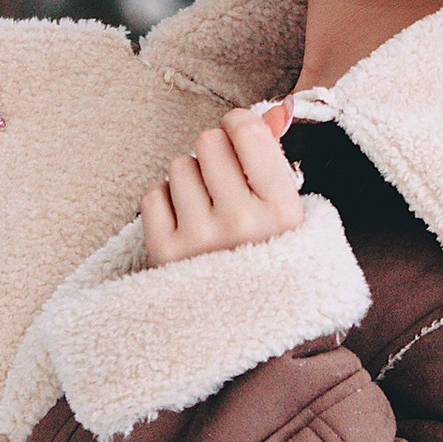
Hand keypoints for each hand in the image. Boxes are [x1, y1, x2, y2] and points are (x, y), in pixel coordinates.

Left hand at [141, 101, 299, 268]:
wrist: (248, 334)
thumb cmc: (271, 262)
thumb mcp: (289, 214)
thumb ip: (277, 157)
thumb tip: (278, 107)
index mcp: (282, 210)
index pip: (247, 131)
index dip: (240, 126)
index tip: (240, 138)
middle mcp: (241, 222)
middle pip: (208, 142)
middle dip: (215, 155)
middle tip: (225, 183)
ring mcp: (199, 239)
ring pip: (178, 166)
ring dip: (190, 180)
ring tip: (207, 210)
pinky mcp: (164, 254)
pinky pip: (153, 195)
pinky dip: (166, 204)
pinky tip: (186, 224)